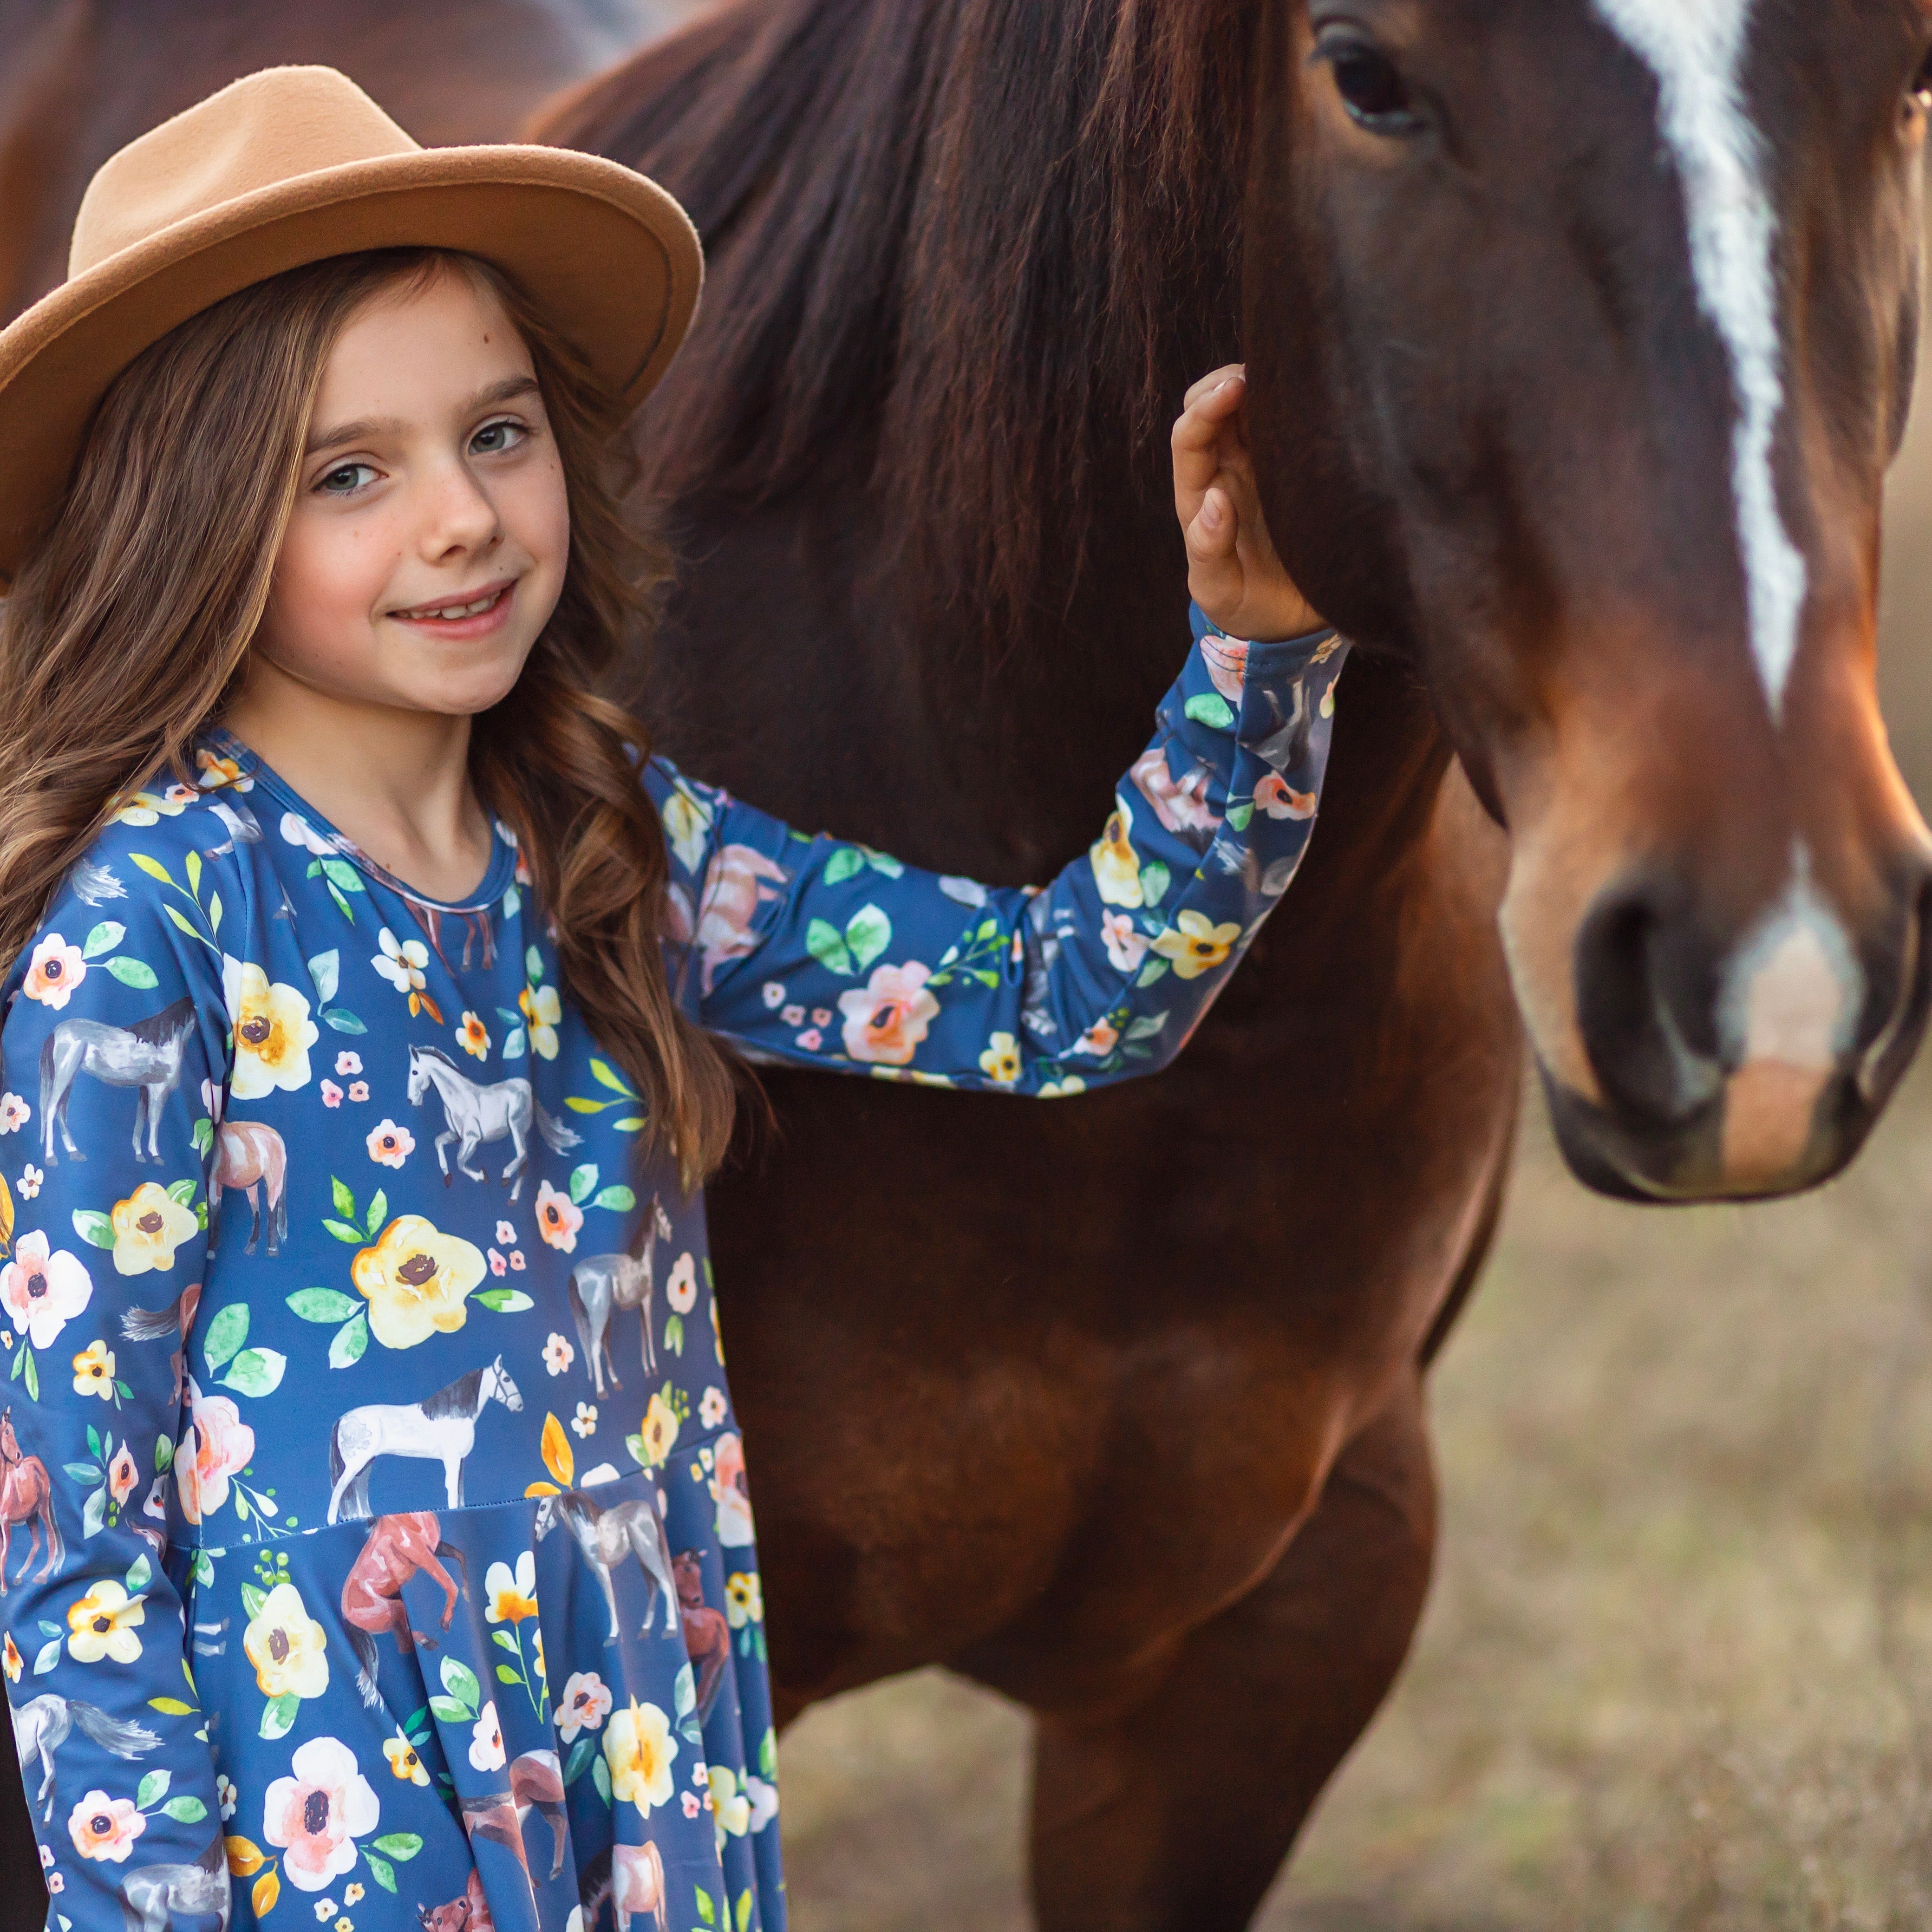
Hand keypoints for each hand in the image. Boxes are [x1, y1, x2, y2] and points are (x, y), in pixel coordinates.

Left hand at [1173, 365, 1324, 641]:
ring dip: (1262, 383)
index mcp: (1200, 497)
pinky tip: (1316, 391)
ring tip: (1290, 371)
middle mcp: (1226, 470)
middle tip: (1261, 372)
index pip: (1190, 438)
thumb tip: (1215, 500)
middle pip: (1212, 407)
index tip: (1236, 388)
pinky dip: (1295, 401)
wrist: (1292, 622)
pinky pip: (1290, 423)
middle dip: (1227, 379)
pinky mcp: (1296, 466)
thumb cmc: (1248, 605)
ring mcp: (1262, 464)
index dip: (1206, 409)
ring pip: (1250, 407)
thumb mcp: (1221, 591)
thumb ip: (1209, 552)